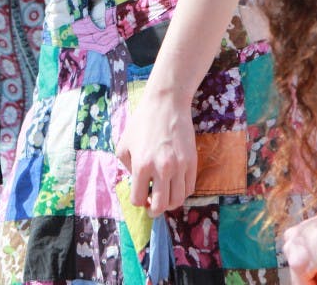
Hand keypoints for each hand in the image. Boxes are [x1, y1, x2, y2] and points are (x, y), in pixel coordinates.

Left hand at [115, 85, 196, 216]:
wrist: (166, 104)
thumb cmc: (142, 122)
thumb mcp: (124, 143)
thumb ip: (126, 167)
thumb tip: (136, 183)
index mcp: (142, 165)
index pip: (139, 199)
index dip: (138, 201)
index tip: (140, 197)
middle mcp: (162, 169)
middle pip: (161, 206)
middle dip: (154, 211)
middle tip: (152, 208)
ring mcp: (179, 167)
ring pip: (177, 201)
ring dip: (169, 204)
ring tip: (164, 197)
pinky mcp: (192, 162)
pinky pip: (189, 189)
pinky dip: (182, 193)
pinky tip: (175, 187)